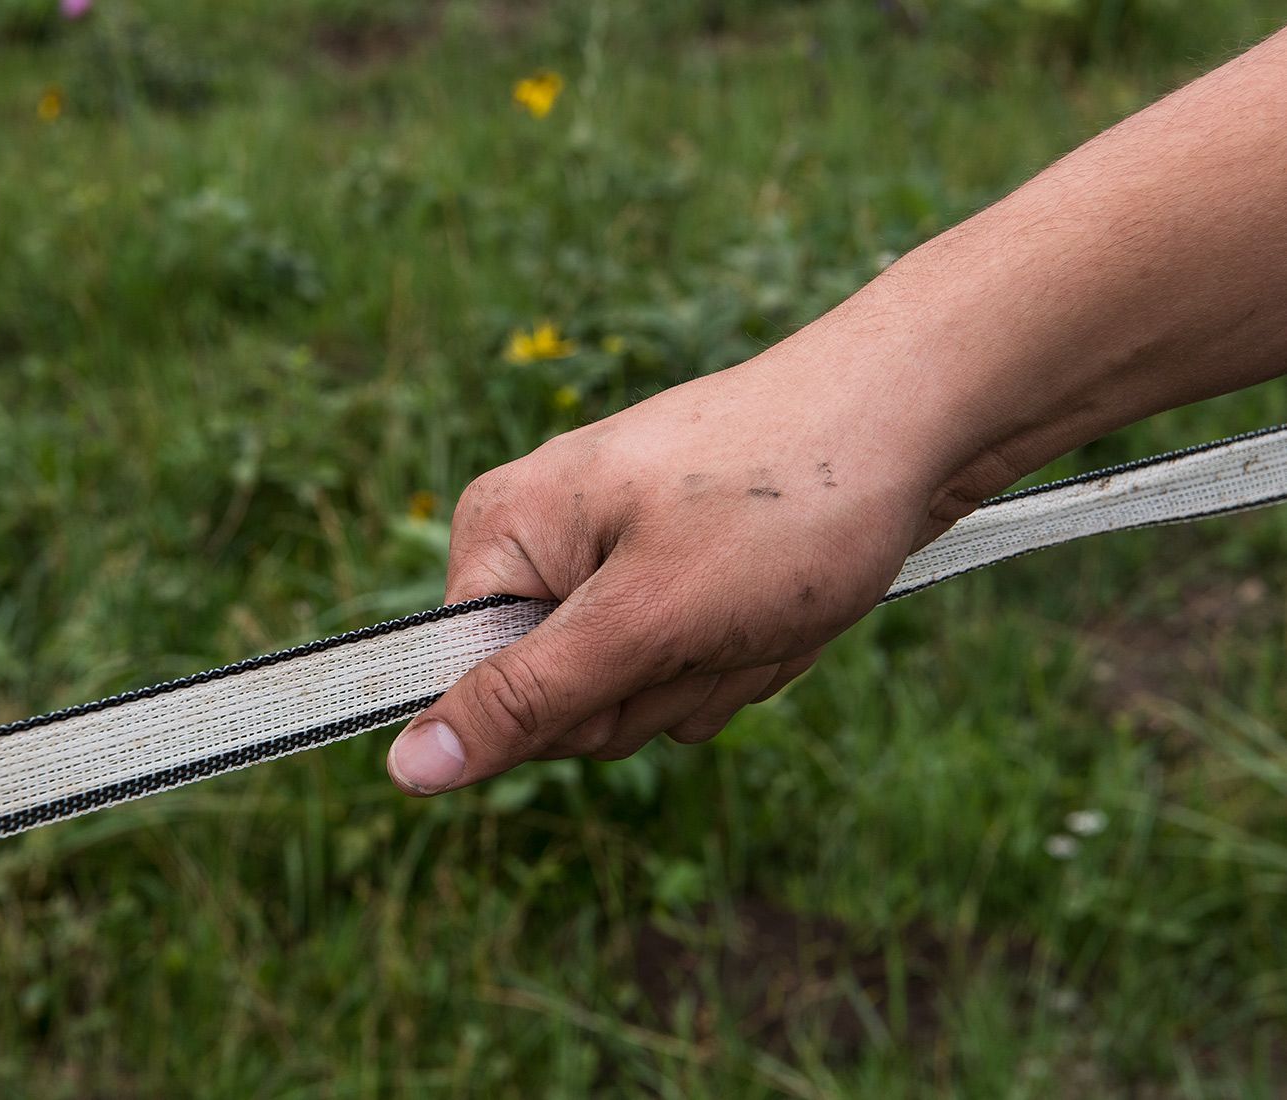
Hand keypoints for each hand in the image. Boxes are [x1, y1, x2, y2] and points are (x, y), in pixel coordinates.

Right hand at [385, 326, 967, 794]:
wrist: (916, 414)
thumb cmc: (781, 503)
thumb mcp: (644, 617)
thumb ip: (526, 699)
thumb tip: (407, 769)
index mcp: (505, 532)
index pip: (482, 688)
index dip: (570, 702)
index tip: (645, 644)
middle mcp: (548, 541)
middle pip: (566, 701)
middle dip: (659, 686)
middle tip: (721, 619)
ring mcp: (619, 556)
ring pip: (641, 693)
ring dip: (717, 670)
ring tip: (764, 598)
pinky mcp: (682, 572)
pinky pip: (691, 662)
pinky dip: (749, 651)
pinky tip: (787, 598)